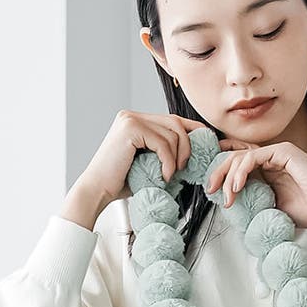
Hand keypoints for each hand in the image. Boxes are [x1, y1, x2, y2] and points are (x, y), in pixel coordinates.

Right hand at [76, 109, 208, 205]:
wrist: (98, 190)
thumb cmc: (123, 181)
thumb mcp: (150, 162)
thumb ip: (167, 151)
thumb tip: (197, 149)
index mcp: (136, 121)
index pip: (173, 119)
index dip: (193, 130)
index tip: (208, 145)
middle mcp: (132, 116)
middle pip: (176, 122)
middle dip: (188, 146)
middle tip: (184, 168)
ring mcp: (130, 119)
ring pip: (172, 133)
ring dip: (177, 157)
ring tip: (169, 174)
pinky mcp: (130, 129)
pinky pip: (163, 143)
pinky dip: (169, 161)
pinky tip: (163, 175)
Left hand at [207, 139, 306, 228]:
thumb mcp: (273, 208)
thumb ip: (255, 201)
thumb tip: (234, 206)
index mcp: (268, 171)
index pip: (238, 165)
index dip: (222, 174)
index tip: (212, 190)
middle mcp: (271, 159)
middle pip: (234, 157)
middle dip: (219, 173)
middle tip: (211, 190)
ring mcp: (277, 153)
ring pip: (240, 156)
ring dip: (229, 176)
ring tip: (228, 195)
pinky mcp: (282, 151)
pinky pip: (253, 156)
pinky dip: (241, 170)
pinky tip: (237, 186)